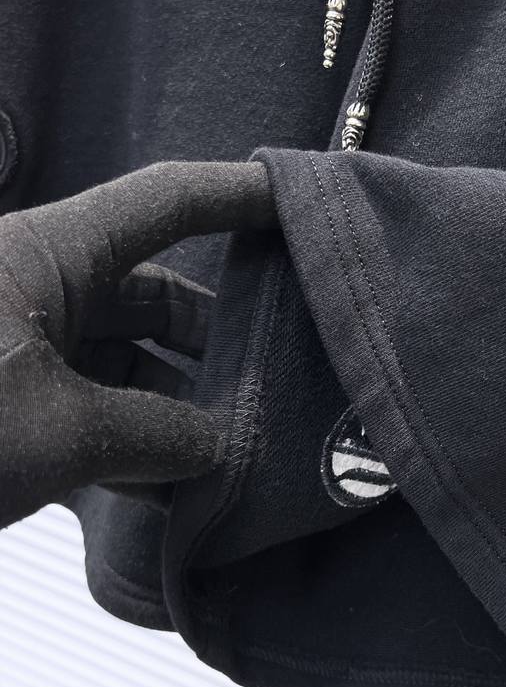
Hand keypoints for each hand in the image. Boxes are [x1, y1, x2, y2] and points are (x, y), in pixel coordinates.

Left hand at [0, 160, 275, 527]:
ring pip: (126, 364)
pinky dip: (133, 445)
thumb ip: (155, 434)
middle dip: (219, 340)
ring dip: (177, 408)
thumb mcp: (55, 430)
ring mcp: (25, 350)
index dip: (236, 197)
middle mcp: (41, 290)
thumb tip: (219, 450)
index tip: (295, 203)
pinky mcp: (10, 404)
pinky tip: (173, 490)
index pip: (164, 204)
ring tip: (235, 452)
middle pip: (156, 297)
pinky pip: (91, 409)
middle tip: (276, 382)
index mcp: (49, 256)